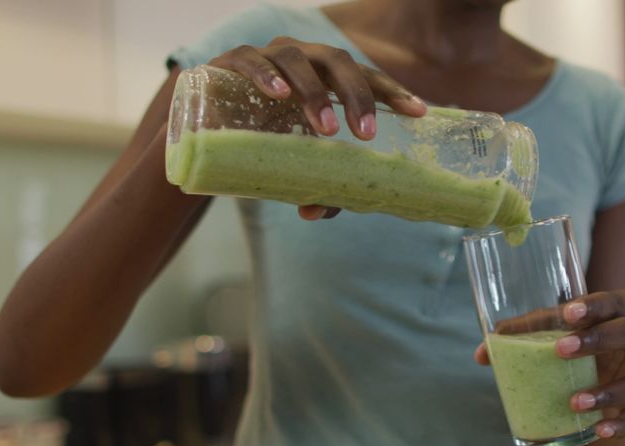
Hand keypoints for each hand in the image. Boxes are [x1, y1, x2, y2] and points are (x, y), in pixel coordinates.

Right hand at [208, 36, 427, 220]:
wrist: (205, 125)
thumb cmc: (263, 138)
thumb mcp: (293, 161)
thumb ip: (310, 183)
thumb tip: (314, 211)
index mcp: (326, 76)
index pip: (366, 77)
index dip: (393, 92)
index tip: (418, 113)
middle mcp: (302, 58)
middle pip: (337, 62)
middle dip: (356, 96)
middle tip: (365, 134)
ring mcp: (267, 55)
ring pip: (297, 59)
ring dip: (314, 93)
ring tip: (326, 129)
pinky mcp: (229, 61)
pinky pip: (251, 59)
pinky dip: (265, 75)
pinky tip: (279, 93)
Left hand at [475, 290, 624, 440]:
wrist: (608, 372)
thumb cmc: (583, 338)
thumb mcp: (559, 330)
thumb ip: (526, 332)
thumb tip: (482, 352)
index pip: (619, 301)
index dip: (597, 306)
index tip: (567, 313)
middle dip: (599, 340)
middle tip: (561, 350)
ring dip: (608, 392)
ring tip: (574, 402)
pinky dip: (619, 425)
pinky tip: (597, 430)